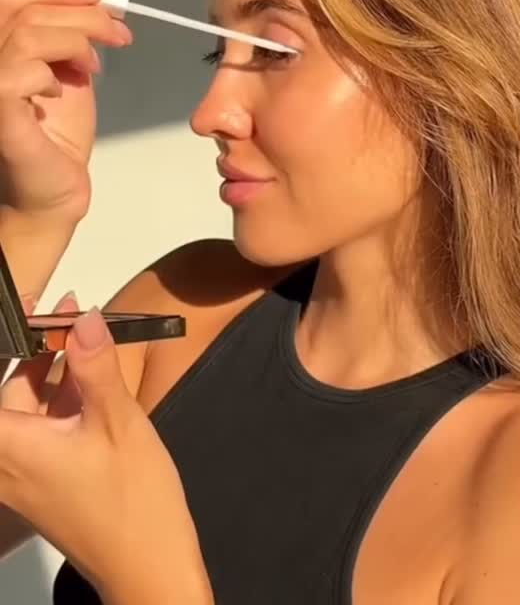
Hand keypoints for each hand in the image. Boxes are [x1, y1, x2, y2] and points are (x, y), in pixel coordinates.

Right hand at [0, 0, 131, 220]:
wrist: (53, 192)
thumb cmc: (53, 133)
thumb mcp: (71, 56)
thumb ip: (71, 8)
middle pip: (20, 6)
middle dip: (79, 10)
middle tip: (117, 29)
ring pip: (25, 34)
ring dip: (74, 42)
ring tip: (94, 65)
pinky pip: (19, 71)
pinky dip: (51, 73)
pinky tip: (63, 91)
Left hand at [0, 304, 211, 603]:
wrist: (149, 566)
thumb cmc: (132, 503)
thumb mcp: (118, 421)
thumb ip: (96, 365)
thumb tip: (84, 319)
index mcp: (10, 445)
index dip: (7, 340)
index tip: (27, 309)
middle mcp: (6, 461)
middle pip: (6, 389)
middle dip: (34, 347)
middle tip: (67, 313)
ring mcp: (22, 473)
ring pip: (24, 405)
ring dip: (51, 369)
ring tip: (83, 334)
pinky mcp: (41, 480)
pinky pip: (38, 426)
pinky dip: (60, 397)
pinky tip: (92, 376)